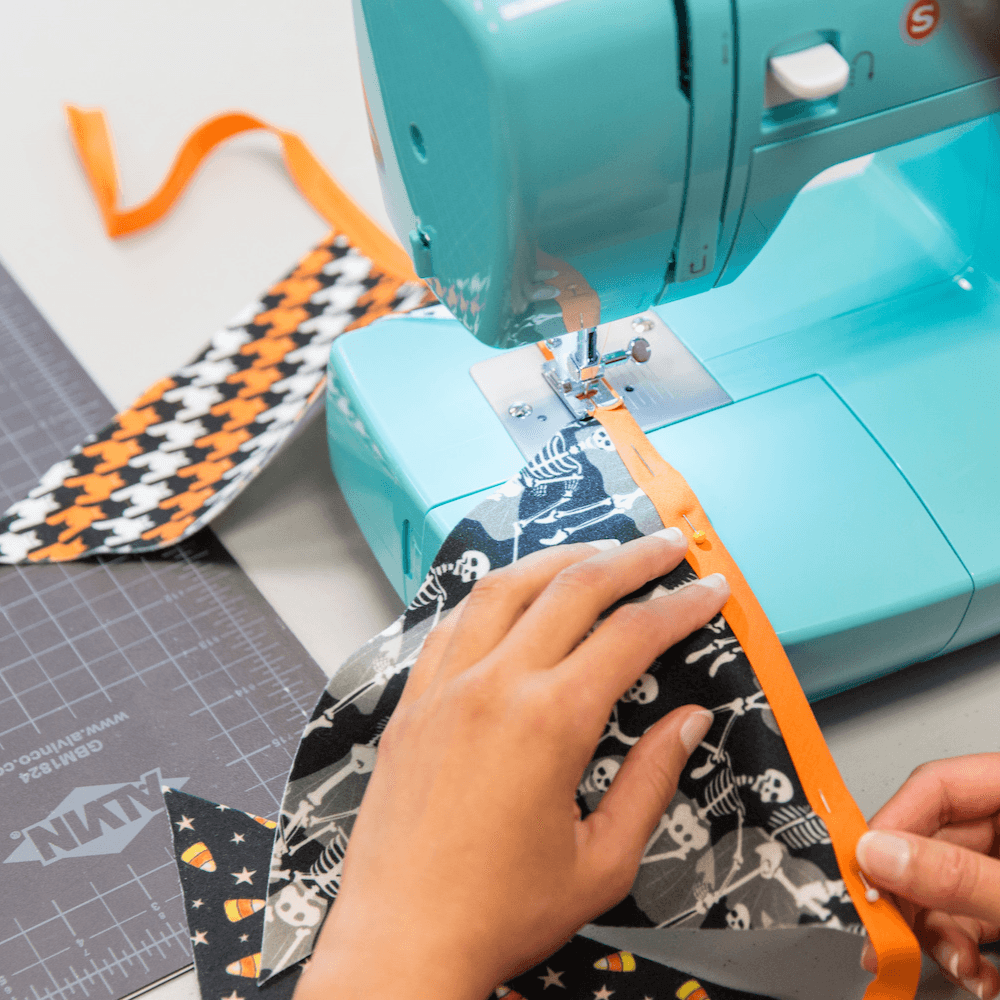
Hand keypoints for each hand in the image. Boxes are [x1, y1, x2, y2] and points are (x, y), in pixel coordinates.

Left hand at [294, 528, 727, 999]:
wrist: (401, 941)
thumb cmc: (497, 913)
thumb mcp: (601, 861)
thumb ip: (650, 780)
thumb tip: (687, 723)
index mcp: (548, 721)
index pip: (631, 635)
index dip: (679, 606)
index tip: (708, 591)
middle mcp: (493, 686)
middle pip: (573, 589)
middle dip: (631, 558)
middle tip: (666, 545)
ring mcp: (445, 687)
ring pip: (505, 589)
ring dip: (557, 559)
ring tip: (595, 551)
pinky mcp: (414, 702)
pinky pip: (453, 623)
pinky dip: (491, 596)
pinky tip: (511, 595)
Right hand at [856, 754, 999, 998]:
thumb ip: (960, 876)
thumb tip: (880, 856)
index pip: (935, 787)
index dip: (893, 825)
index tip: (863, 869)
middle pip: (934, 844)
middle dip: (916, 900)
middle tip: (890, 934)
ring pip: (948, 888)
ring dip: (941, 936)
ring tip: (955, 967)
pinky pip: (973, 916)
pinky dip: (966, 949)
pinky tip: (977, 975)